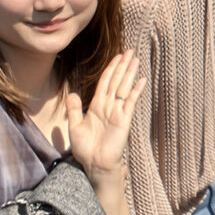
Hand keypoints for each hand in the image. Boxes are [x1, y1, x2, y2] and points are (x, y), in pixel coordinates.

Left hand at [65, 51, 143, 180]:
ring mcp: (118, 112)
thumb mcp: (74, 126)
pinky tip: (141, 80)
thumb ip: (74, 109)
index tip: (117, 56)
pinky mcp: (124, 120)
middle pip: (117, 81)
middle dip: (123, 66)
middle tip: (130, 51)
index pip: (106, 82)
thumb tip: (73, 94)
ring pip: (124, 87)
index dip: (111, 69)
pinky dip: (136, 91)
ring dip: (129, 73)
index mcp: (97, 106)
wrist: (94, 164)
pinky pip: (130, 102)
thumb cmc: (85, 149)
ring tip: (135, 59)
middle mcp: (108, 106)